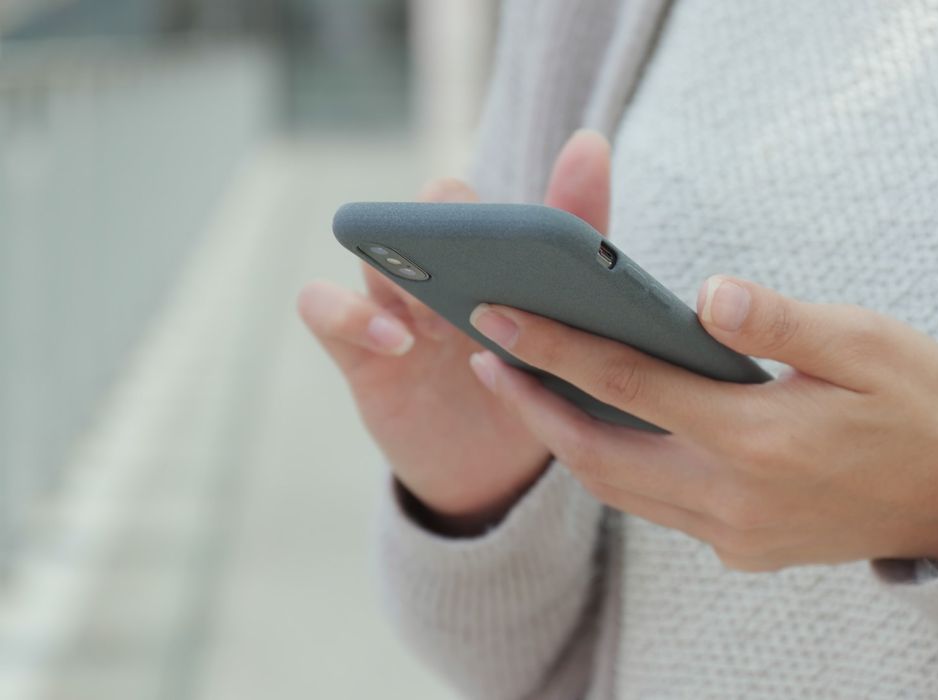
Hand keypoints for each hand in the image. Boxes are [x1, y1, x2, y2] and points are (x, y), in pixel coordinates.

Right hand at [297, 131, 612, 534]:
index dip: (519, 193)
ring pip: (376, 248)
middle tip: (483, 264)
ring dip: (407, 266)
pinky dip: (352, 314)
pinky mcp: (360, 352)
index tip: (558, 195)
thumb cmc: (537, 386)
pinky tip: (400, 343)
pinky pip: (324, 308)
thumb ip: (582, 251)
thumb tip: (592, 147)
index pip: (510, 198)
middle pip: (435, 206)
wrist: (497, 470)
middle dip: (454, 219)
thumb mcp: (571, 330)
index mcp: (501, 255)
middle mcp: (446, 266)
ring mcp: (397, 305)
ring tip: (441, 309)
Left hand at [465, 276, 937, 566]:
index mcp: (758, 438)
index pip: (629, 386)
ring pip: (622, 492)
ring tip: (529, 389)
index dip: (554, 348)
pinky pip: (660, 510)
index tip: (496, 317)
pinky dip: (620, 469)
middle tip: (486, 357)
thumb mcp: (868, 344)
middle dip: (534, 407)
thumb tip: (706, 296)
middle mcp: (735, 498)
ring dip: (569, 442)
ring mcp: (737, 534)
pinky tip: (608, 427)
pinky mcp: (745, 550)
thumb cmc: (922, 404)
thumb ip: (781, 321)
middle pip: (601, 455)